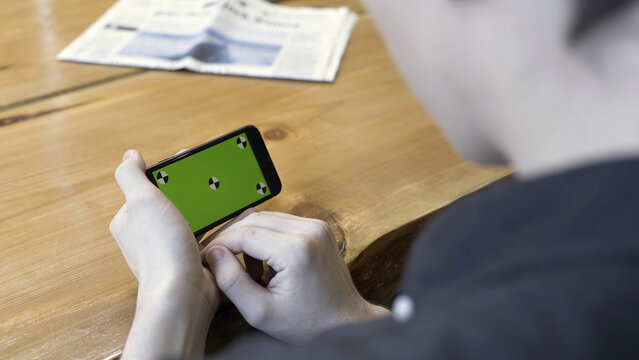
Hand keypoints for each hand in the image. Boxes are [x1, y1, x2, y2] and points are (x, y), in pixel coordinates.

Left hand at [110, 149, 218, 358]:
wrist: (183, 294)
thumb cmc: (161, 250)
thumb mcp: (142, 201)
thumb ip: (131, 175)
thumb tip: (130, 157)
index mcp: (130, 220)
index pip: (149, 187)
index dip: (169, 172)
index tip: (189, 159)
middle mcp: (148, 235)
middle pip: (173, 201)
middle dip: (191, 189)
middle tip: (210, 176)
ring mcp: (172, 247)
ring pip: (192, 217)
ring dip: (207, 206)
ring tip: (224, 194)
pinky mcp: (193, 259)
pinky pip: (208, 235)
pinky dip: (219, 225)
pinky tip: (230, 217)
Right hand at [201, 211, 389, 343]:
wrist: (346, 323)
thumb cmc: (309, 323)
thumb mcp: (261, 312)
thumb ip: (232, 282)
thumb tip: (213, 255)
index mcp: (296, 250)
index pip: (244, 234)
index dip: (219, 245)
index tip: (205, 260)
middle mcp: (309, 230)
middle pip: (253, 220)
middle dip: (230, 239)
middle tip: (217, 261)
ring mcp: (317, 226)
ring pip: (266, 218)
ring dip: (248, 238)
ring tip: (246, 270)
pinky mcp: (318, 228)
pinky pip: (281, 222)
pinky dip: (265, 237)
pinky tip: (265, 263)